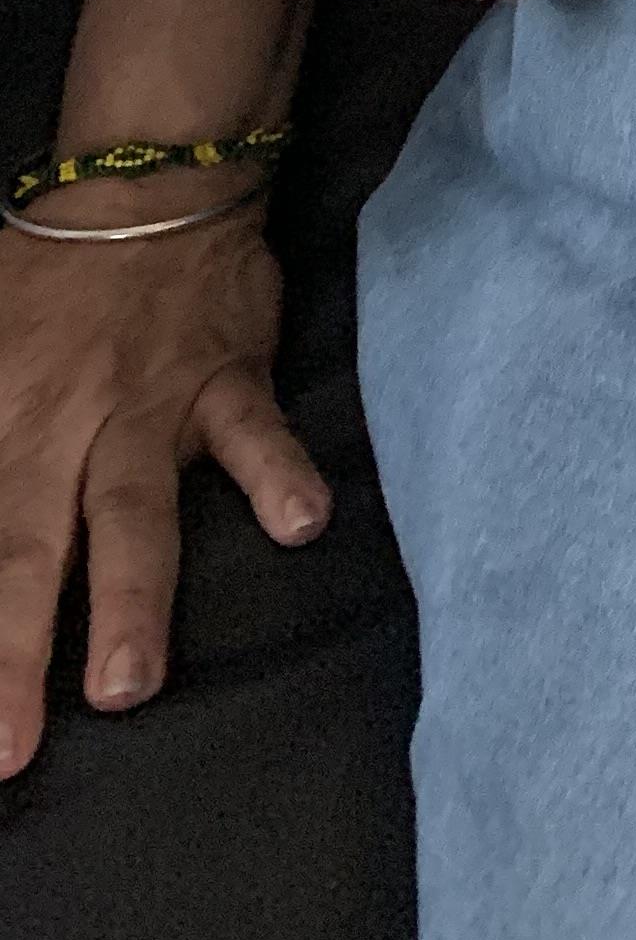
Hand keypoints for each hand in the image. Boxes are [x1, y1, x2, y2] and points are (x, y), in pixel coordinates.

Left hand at [0, 199, 324, 779]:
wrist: (149, 188)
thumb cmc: (45, 283)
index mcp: (0, 428)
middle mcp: (64, 431)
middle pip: (31, 552)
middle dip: (15, 652)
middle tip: (7, 751)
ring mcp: (150, 409)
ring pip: (134, 511)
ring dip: (129, 597)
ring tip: (128, 684)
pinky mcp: (227, 382)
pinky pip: (255, 432)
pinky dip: (278, 474)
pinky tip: (301, 523)